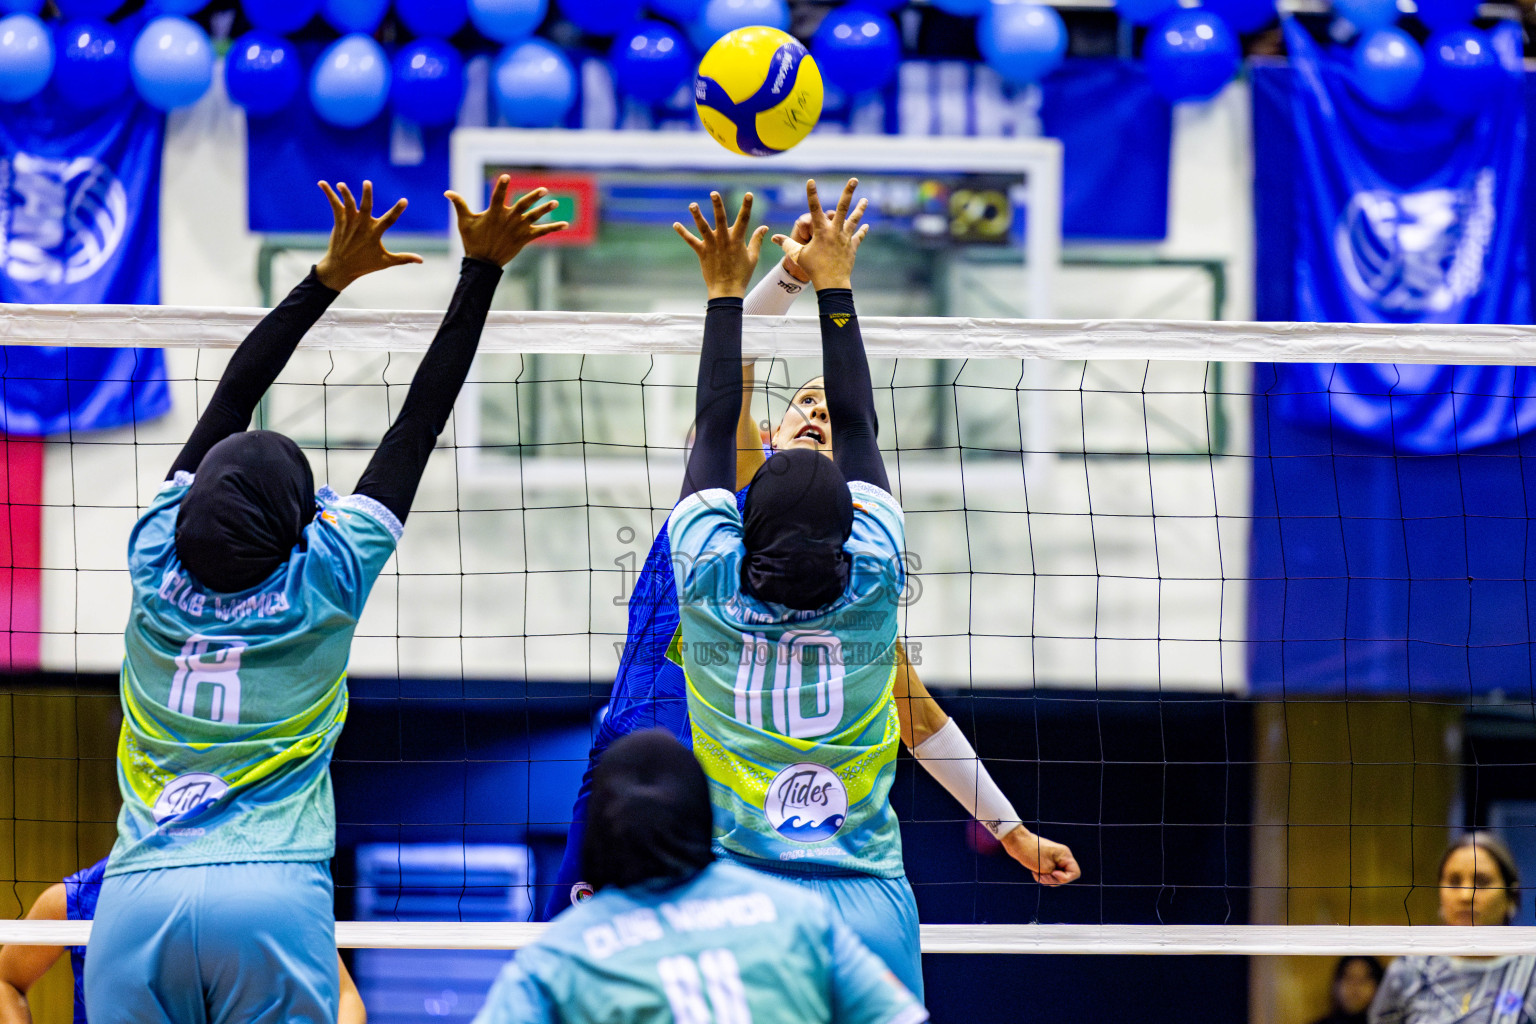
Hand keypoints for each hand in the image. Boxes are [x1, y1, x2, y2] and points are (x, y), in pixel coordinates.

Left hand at [314, 180, 423, 290]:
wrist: (340, 267)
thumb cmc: (365, 264)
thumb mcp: (386, 262)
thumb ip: (404, 258)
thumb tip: (422, 260)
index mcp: (375, 234)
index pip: (389, 220)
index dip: (397, 210)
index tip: (404, 200)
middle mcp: (362, 226)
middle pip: (365, 207)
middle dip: (366, 195)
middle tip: (367, 183)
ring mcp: (349, 223)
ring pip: (348, 204)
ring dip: (345, 193)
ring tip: (341, 184)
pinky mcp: (339, 222)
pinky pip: (334, 205)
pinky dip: (329, 193)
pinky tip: (322, 183)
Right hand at [446, 175, 568, 268]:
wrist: (483, 263)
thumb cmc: (472, 240)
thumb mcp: (464, 222)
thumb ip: (459, 204)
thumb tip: (447, 192)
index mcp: (494, 213)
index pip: (498, 196)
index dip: (502, 186)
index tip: (506, 177)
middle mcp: (509, 219)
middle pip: (524, 205)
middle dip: (534, 197)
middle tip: (544, 189)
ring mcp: (518, 229)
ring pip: (535, 217)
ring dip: (546, 209)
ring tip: (555, 202)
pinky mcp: (525, 238)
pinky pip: (542, 232)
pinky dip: (553, 227)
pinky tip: (565, 224)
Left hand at [674, 191, 768, 299]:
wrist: (726, 291)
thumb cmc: (742, 274)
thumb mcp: (753, 257)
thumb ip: (756, 240)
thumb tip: (764, 227)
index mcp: (737, 240)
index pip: (744, 220)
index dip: (747, 206)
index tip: (749, 194)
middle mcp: (724, 240)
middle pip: (721, 219)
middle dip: (718, 205)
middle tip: (714, 193)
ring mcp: (712, 246)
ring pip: (703, 228)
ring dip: (697, 216)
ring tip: (692, 204)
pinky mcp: (702, 252)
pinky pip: (691, 241)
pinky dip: (683, 233)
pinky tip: (675, 224)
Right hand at [772, 178, 867, 291]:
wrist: (831, 283)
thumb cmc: (813, 269)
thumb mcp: (798, 255)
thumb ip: (786, 244)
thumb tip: (773, 237)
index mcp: (821, 231)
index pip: (814, 208)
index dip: (811, 194)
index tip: (811, 181)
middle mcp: (835, 231)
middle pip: (842, 207)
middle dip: (848, 192)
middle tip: (854, 179)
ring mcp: (845, 238)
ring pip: (854, 220)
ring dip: (860, 209)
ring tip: (865, 199)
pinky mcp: (852, 247)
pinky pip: (858, 237)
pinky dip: (862, 231)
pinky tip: (866, 225)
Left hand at [1001, 827, 1080, 886]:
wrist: (1016, 843)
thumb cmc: (1031, 853)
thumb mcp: (1045, 867)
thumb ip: (1055, 876)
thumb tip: (1059, 879)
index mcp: (1065, 855)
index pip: (1075, 873)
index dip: (1065, 878)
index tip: (1053, 873)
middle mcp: (1062, 857)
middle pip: (1065, 877)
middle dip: (1053, 880)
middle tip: (1042, 875)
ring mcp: (1054, 860)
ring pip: (1056, 878)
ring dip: (1046, 879)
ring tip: (1036, 873)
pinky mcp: (1047, 863)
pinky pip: (1049, 875)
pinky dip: (1042, 877)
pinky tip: (1034, 872)